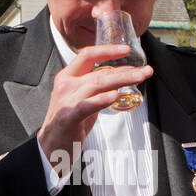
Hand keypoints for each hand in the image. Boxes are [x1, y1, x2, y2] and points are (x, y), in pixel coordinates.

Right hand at [36, 44, 152, 171]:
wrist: (50, 146)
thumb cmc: (68, 123)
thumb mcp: (84, 99)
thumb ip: (100, 87)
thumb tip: (124, 75)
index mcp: (68, 77)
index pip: (87, 55)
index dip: (107, 50)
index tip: (126, 49)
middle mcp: (66, 85)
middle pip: (99, 71)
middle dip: (125, 70)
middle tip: (145, 70)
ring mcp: (67, 100)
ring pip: (97, 84)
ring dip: (121, 80)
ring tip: (138, 78)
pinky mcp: (68, 116)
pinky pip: (87, 105)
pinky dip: (101, 99)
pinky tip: (114, 96)